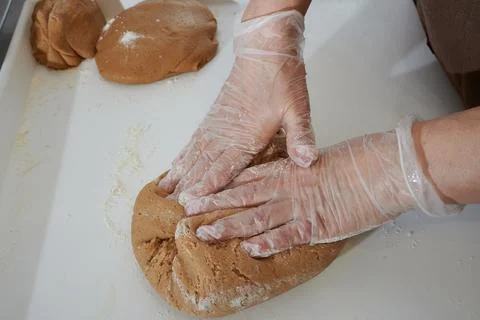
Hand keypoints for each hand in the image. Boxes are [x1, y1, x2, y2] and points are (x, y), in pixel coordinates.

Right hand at [158, 11, 317, 202]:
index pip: (224, 168)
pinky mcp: (214, 117)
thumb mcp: (298, 108)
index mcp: (247, 136)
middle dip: (187, 188)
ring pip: (194, 154)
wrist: (265, 50)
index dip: (207, 188)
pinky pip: (193, 140)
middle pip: (203, 165)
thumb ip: (301, 137)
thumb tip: (308, 162)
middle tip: (171, 208)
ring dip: (179, 174)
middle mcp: (227, 134)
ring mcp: (217, 125)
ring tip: (163, 191)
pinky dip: (182, 154)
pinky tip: (175, 164)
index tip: (191, 205)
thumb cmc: (282, 79)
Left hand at [189, 117, 460, 256]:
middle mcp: (287, 187)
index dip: (220, 183)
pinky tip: (249, 249)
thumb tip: (283, 176)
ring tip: (206, 233)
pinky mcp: (317, 224)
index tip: (200, 188)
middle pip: (243, 195)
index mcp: (288, 170)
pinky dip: (268, 243)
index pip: (246, 177)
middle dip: (214, 203)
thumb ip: (296, 169)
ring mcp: (300, 206)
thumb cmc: (354, 161)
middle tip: (188, 210)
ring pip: (257, 217)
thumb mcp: (318, 160)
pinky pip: (287, 236)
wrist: (382, 167)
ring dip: (231, 225)